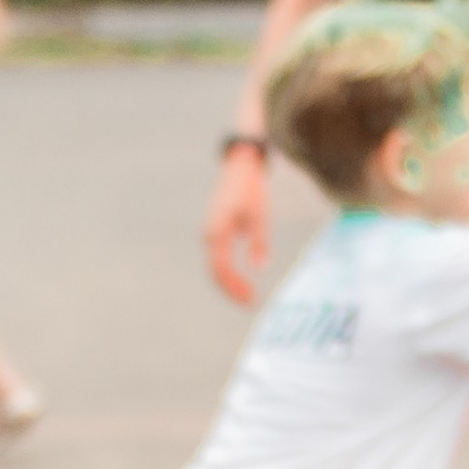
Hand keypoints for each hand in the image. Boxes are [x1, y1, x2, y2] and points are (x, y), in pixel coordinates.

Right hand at [204, 142, 270, 304]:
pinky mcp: (214, 232)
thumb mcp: (260, 215)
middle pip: (215, 272)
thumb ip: (259, 242)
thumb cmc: (251, 189)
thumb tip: (260, 268)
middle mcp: (208, 235)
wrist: (240, 166)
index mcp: (217, 231)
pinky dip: (227, 273)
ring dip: (229, 283)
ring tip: (247, 295)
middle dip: (231, 289)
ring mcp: (209, 234)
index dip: (234, 286)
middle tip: (251, 302)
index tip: (251, 298)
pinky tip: (240, 280)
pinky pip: (217, 259)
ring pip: (214, 267)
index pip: (221, 268)